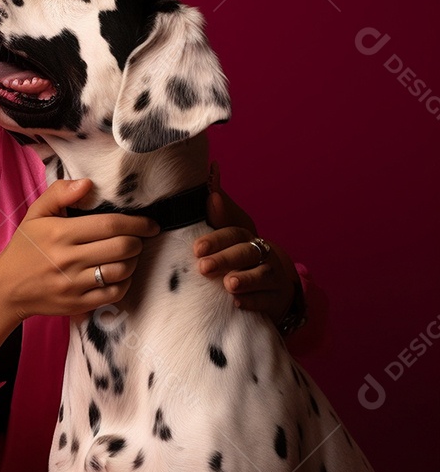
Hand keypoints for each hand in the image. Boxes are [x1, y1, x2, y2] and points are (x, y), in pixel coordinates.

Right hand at [0, 179, 159, 319]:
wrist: (6, 287)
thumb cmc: (25, 247)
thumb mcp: (36, 213)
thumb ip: (60, 193)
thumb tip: (88, 184)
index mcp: (61, 233)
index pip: (111, 224)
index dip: (137, 223)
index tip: (150, 224)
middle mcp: (69, 259)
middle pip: (122, 247)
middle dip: (138, 241)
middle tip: (138, 238)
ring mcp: (74, 284)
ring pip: (122, 271)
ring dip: (133, 261)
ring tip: (129, 255)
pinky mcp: (78, 304)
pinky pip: (114, 293)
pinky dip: (124, 282)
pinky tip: (119, 274)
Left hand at [193, 161, 299, 325]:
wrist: (272, 285)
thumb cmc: (242, 255)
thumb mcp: (230, 232)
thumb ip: (219, 208)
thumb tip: (212, 168)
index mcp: (246, 236)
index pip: (233, 233)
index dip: (216, 239)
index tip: (196, 248)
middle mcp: (262, 253)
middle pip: (246, 252)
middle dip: (225, 259)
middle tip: (204, 267)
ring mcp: (271, 276)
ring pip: (262, 275)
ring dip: (245, 279)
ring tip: (229, 284)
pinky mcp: (276, 299)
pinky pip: (267, 301)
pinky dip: (253, 301)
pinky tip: (238, 303)